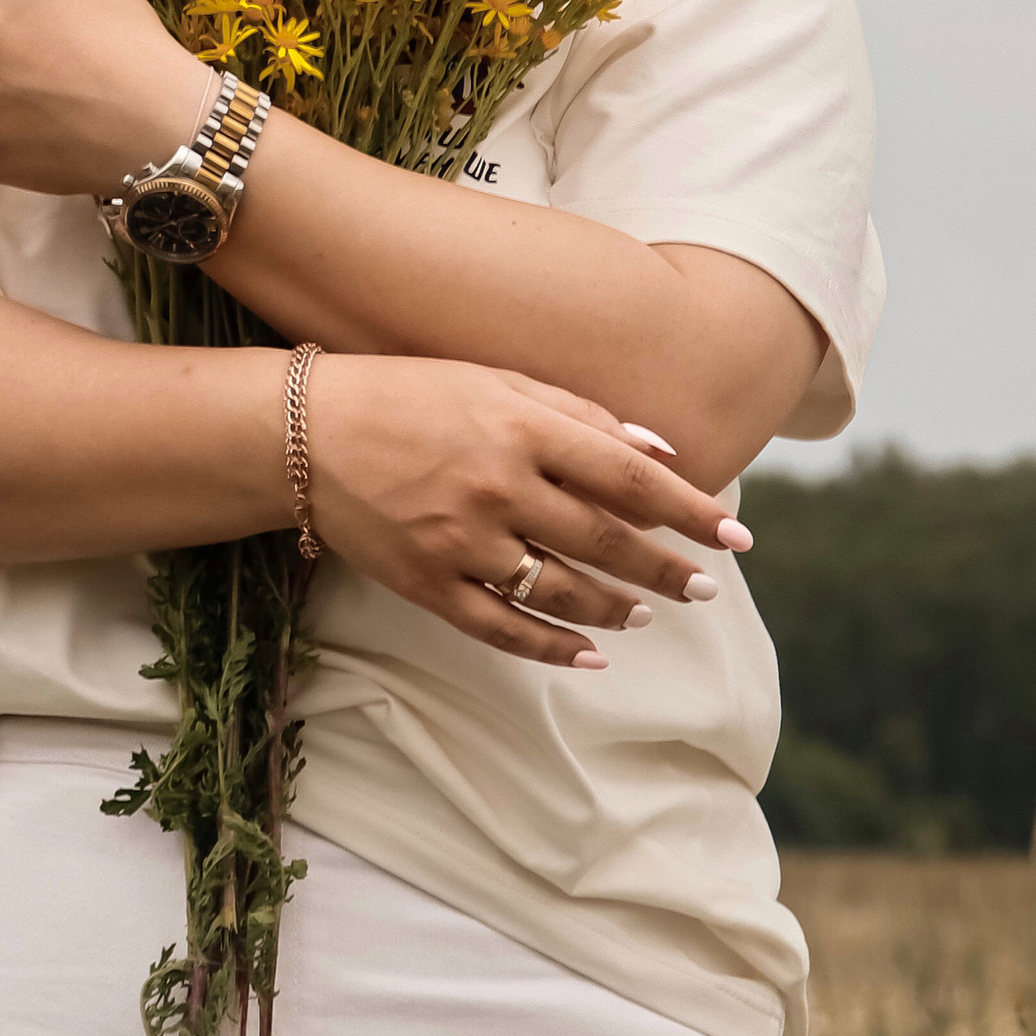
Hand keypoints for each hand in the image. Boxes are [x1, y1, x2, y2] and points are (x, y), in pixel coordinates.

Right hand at [304, 355, 751, 669]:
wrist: (301, 433)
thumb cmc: (407, 394)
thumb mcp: (494, 381)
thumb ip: (578, 413)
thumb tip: (661, 451)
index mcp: (520, 427)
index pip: (626, 476)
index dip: (687, 509)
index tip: (734, 531)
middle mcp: (498, 486)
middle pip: (606, 540)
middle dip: (668, 567)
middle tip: (708, 585)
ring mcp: (462, 542)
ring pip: (563, 591)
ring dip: (618, 607)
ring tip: (651, 612)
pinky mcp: (428, 584)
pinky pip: (503, 628)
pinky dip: (553, 647)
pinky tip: (591, 654)